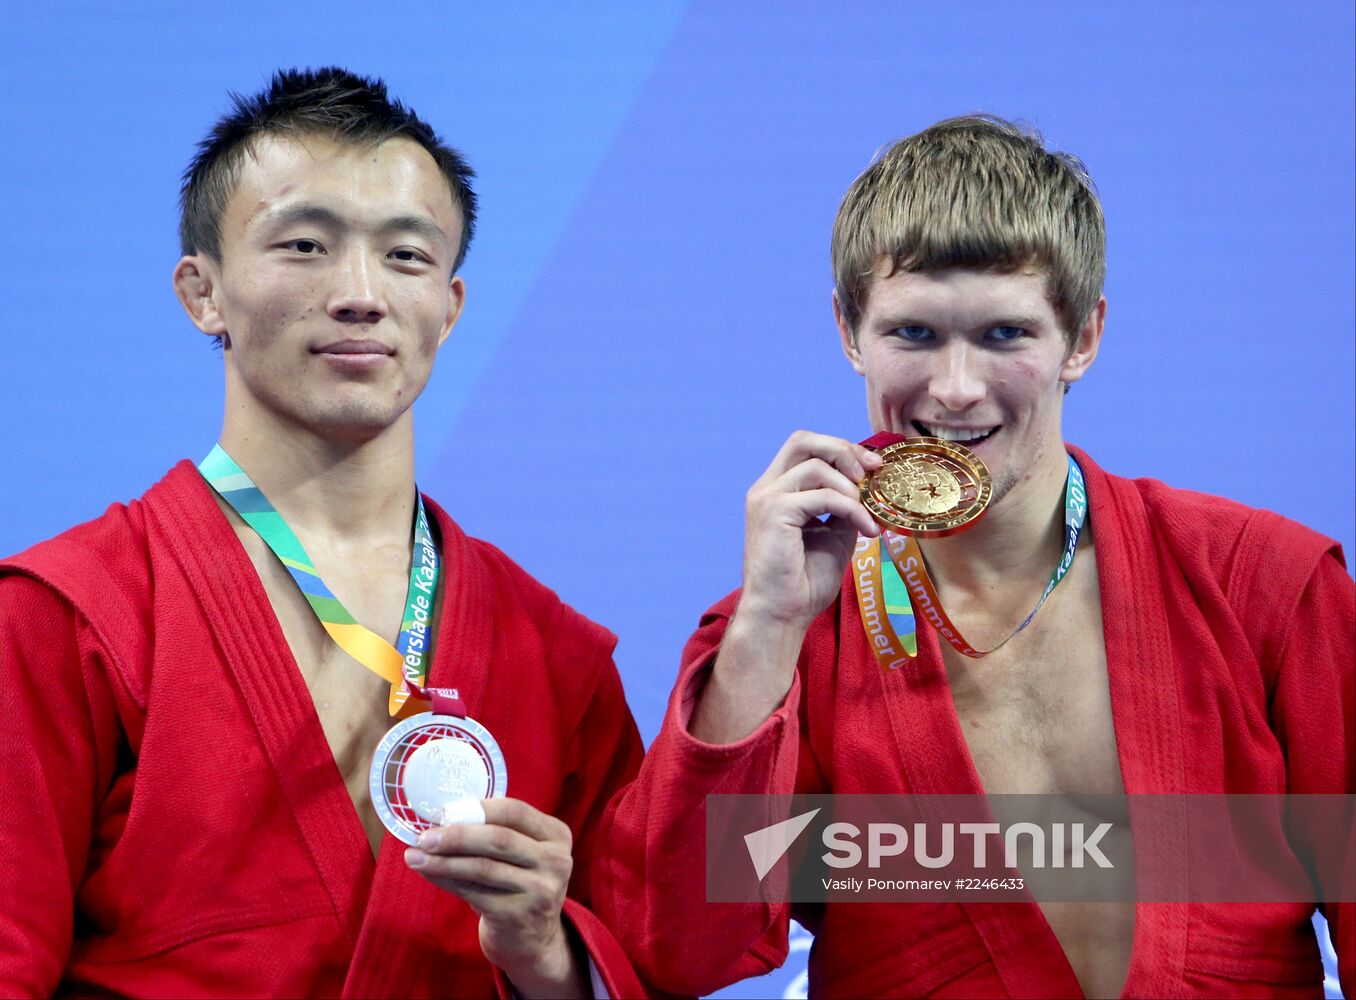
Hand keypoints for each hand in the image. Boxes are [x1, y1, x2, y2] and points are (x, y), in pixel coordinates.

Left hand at [404, 798, 586, 998]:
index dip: (478, 808)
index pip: (515, 812)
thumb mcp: (522, 855)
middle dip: (456, 836)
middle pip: (499, 839)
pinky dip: (446, 880)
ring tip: (415, 856)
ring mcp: (540, 890)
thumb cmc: (518, 885)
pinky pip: (474, 892)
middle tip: (424, 837)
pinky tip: (428, 873)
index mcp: (556, 835)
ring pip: (483, 868)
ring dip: (444, 861)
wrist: (534, 941)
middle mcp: (555, 861)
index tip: (444, 811)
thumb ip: (496, 833)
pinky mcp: (519, 915)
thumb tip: (442, 819)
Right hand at [738, 430, 881, 631]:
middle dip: (843, 450)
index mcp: (777, 491)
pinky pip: (823, 496)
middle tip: (872, 473)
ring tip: (868, 516)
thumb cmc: (803, 583)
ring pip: (816, 465)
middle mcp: (767, 488)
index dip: (841, 450)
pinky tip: (866, 531)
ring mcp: (767, 498)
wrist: (781, 615)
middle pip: (803, 440)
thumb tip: (869, 489)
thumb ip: (844, 508)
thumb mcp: (834, 536)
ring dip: (851, 488)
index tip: (873, 469)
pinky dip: (851, 509)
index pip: (806, 448)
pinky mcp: (774, 512)